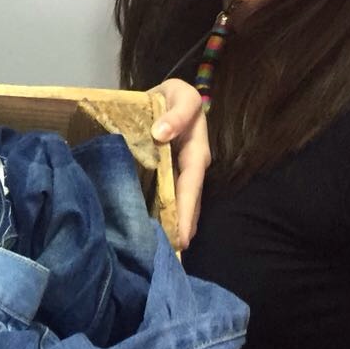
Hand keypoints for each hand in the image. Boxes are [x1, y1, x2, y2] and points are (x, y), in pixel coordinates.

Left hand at [147, 79, 209, 248]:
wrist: (162, 96)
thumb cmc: (173, 96)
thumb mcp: (180, 95)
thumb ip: (176, 112)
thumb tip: (161, 133)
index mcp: (196, 151)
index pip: (191, 185)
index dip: (186, 211)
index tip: (182, 236)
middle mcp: (190, 167)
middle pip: (187, 202)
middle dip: (182, 226)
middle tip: (173, 254)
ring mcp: (178, 173)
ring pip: (178, 203)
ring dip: (174, 225)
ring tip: (165, 251)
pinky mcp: (165, 175)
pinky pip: (165, 197)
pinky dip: (162, 214)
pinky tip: (154, 231)